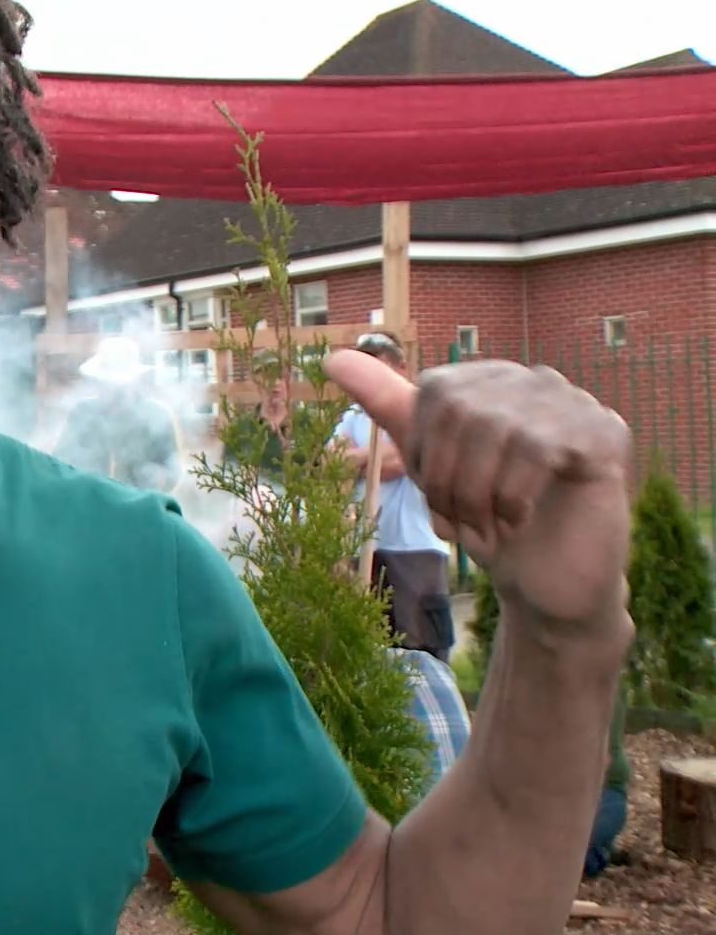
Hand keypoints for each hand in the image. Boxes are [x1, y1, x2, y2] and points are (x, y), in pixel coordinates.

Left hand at [324, 350, 632, 635]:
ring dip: (476, 495)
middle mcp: (534, 379)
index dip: (424, 451)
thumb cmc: (485, 517)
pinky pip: (537, 450)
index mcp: (491, 380)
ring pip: (495, 429)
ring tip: (485, 527)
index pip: (435, 393)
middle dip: (446, 478)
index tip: (435, 496)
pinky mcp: (604, 433)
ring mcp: (574, 402)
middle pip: (460, 409)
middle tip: (458, 521)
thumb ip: (388, 406)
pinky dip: (511, 499)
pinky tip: (517, 524)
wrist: (543, 580)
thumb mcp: (429, 461)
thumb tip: (334, 357)